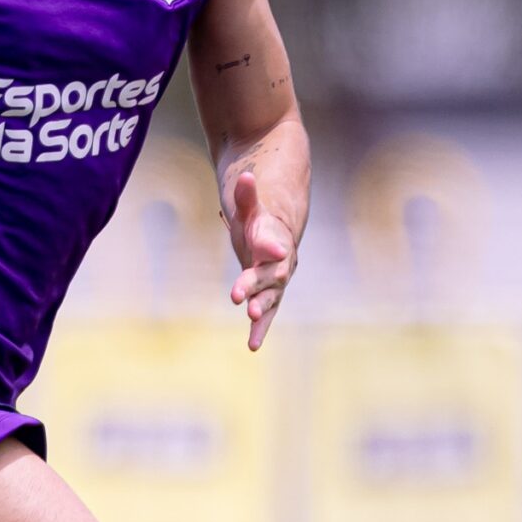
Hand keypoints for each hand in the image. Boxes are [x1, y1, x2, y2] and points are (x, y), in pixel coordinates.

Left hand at [224, 168, 297, 350]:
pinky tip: (252, 346)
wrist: (277, 236)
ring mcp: (276, 281)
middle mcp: (280, 262)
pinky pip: (266, 313)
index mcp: (275, 238)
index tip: (274, 250)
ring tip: (250, 316)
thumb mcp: (250, 207)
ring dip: (260, 307)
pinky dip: (260, 328)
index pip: (274, 241)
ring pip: (270, 296)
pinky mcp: (268, 296)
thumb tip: (245, 176)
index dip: (272, 245)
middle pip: (270, 274)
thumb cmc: (260, 220)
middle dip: (255, 283)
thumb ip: (247, 195)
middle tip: (240, 295)